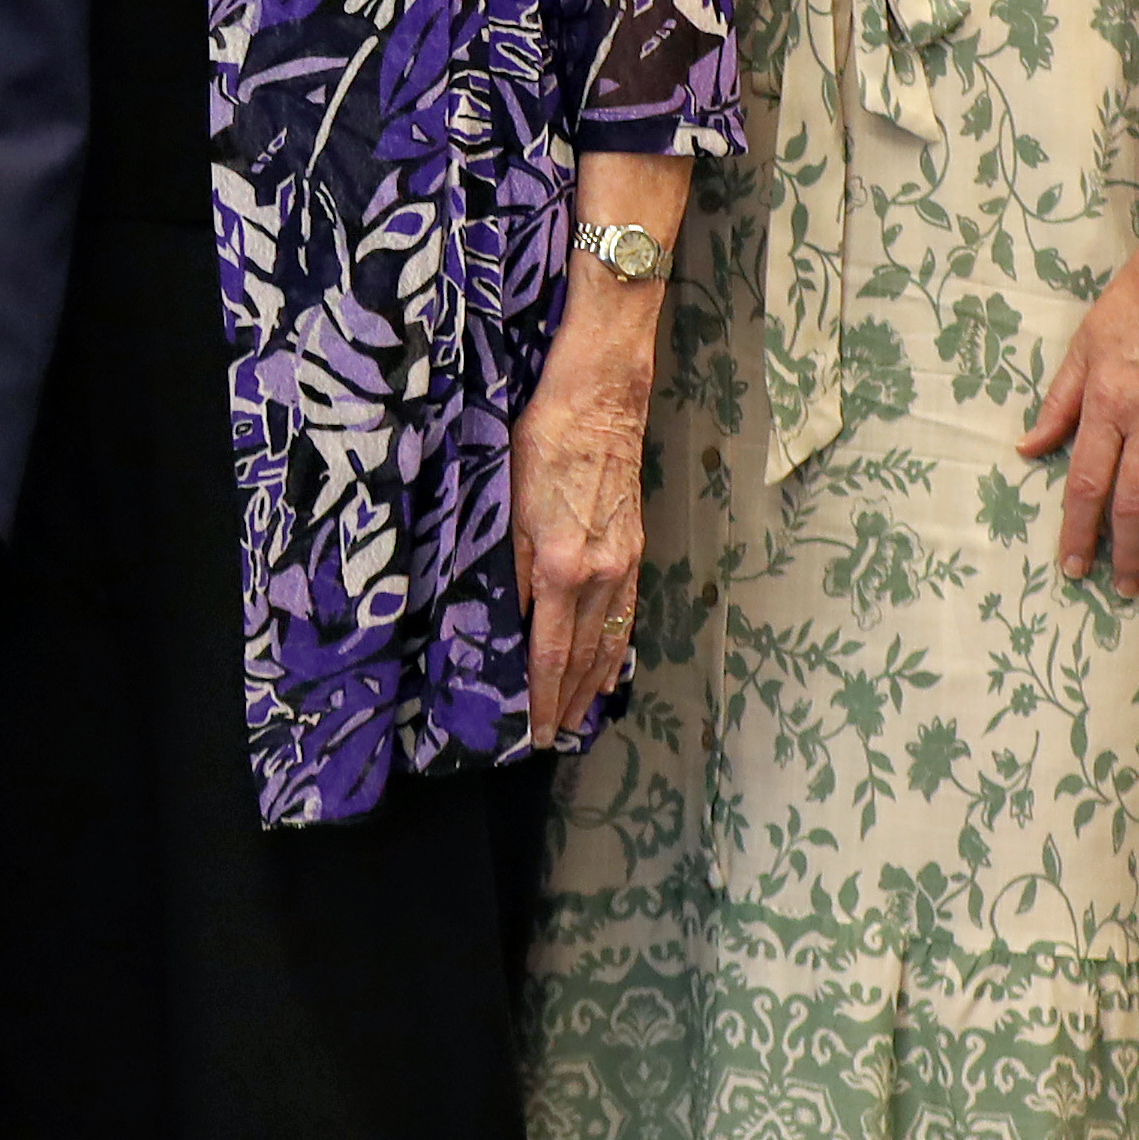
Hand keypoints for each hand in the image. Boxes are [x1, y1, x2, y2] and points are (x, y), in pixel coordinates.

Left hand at [513, 353, 648, 740]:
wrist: (600, 402)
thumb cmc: (542, 444)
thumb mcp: (507, 508)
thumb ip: (507, 572)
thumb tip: (503, 627)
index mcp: (562, 569)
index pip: (549, 653)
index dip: (541, 698)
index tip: (534, 733)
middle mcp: (600, 576)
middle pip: (584, 656)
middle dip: (567, 701)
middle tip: (553, 738)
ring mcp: (624, 564)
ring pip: (609, 639)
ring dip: (594, 684)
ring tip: (581, 716)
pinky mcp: (635, 549)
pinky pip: (627, 613)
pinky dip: (618, 648)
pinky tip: (611, 667)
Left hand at [1021, 248, 1138, 596]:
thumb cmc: (1135, 303)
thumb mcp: (1083, 346)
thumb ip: (1058, 403)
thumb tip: (1028, 448)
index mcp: (1106, 405)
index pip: (1086, 484)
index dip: (1078, 531)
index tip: (1073, 565)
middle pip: (1134, 504)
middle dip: (1127, 553)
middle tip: (1123, 587)